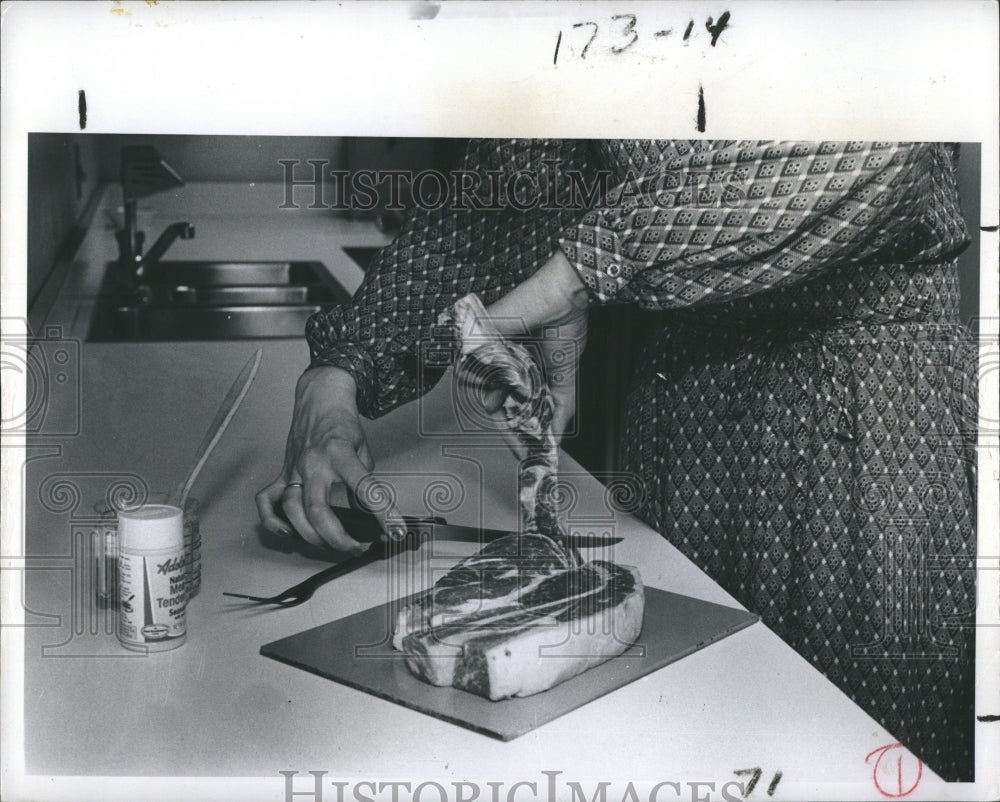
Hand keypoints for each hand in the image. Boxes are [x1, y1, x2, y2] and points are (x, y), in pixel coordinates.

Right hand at [255, 367, 402, 550]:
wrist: (319, 398)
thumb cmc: (341, 422)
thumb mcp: (363, 447)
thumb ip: (363, 478)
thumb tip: (366, 509)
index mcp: (340, 453)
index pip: (364, 489)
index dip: (382, 513)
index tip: (394, 530)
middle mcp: (313, 463)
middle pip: (318, 510)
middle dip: (338, 537)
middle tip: (356, 548)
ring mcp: (294, 469)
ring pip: (293, 511)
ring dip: (311, 536)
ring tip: (330, 544)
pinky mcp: (282, 472)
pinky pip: (267, 500)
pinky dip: (273, 521)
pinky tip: (288, 533)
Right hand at [486, 249, 588, 440]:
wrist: (568, 289)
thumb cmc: (532, 299)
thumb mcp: (497, 324)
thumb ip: (477, 344)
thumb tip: (457, 362)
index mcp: (500, 354)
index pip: (491, 389)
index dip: (493, 409)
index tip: (495, 425)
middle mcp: (521, 364)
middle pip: (515, 402)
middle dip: (516, 426)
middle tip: (519, 448)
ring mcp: (544, 370)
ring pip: (538, 405)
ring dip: (537, 428)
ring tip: (537, 450)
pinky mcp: (565, 372)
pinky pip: (563, 400)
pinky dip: (560, 419)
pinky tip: (556, 438)